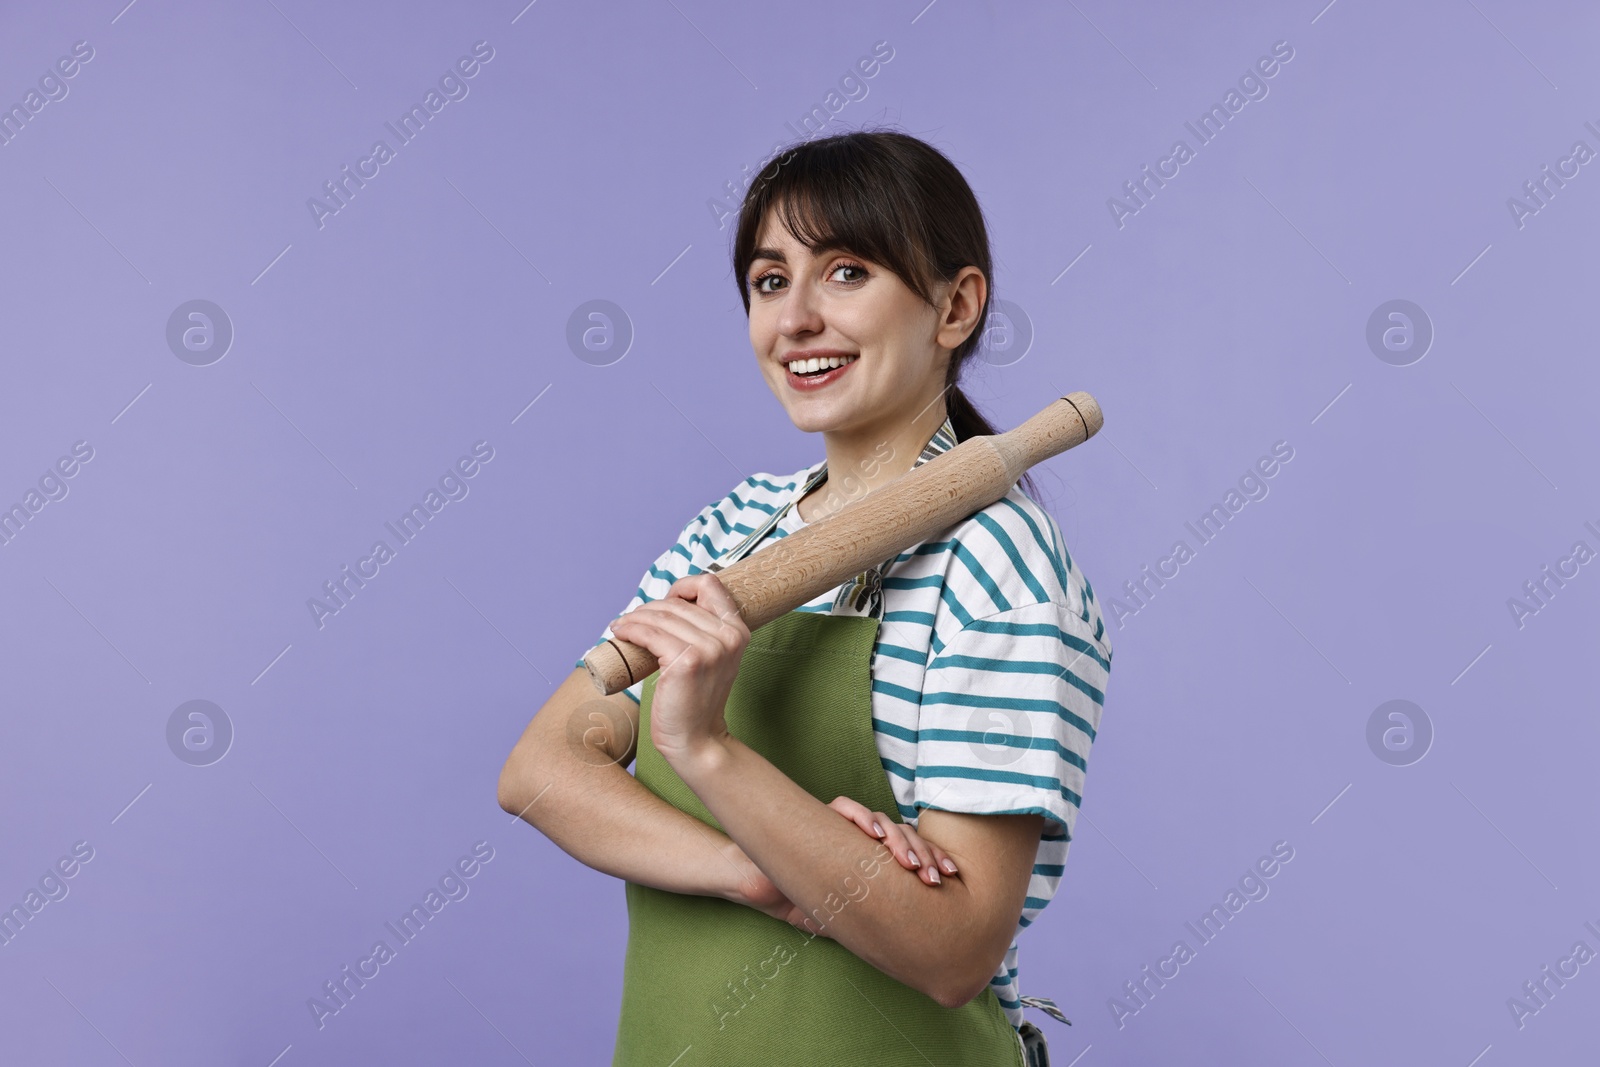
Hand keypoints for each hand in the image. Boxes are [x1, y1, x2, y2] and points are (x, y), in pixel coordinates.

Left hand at [608, 574, 748, 765]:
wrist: (697, 740)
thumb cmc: (697, 700)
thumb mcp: (714, 659)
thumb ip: (705, 631)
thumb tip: (668, 604)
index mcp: (738, 631)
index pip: (710, 584)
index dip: (683, 586)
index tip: (666, 601)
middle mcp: (728, 636)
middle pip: (678, 603)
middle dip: (649, 608)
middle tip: (632, 620)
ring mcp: (709, 649)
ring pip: (661, 616)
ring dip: (634, 617)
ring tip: (622, 626)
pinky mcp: (686, 662)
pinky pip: (649, 634)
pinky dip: (631, 630)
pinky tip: (621, 633)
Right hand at [721, 797, 959, 936]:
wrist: (759, 886)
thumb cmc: (798, 901)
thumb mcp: (840, 918)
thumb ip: (867, 924)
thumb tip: (904, 950)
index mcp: (870, 861)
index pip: (908, 853)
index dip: (931, 860)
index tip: (951, 877)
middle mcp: (860, 841)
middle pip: (903, 834)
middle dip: (924, 852)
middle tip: (936, 875)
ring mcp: (842, 828)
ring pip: (881, 821)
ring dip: (899, 838)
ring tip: (908, 861)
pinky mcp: (820, 817)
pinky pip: (845, 808)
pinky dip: (861, 817)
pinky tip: (874, 833)